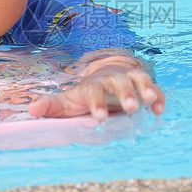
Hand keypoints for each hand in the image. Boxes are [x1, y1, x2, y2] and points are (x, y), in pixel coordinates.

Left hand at [28, 66, 164, 119]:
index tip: (99, 118)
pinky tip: (159, 110)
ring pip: (139, 80)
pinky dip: (159, 97)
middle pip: (119, 83)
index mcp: (94, 85)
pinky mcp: (144, 85)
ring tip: (150, 101)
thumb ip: (53, 105)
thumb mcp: (70, 100)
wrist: (106, 74)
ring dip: (146, 88)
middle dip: (125, 94)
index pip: (94, 91)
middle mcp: (113, 80)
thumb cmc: (86, 94)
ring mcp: (130, 80)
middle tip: (130, 108)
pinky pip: (155, 88)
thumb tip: (32, 111)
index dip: (97, 103)